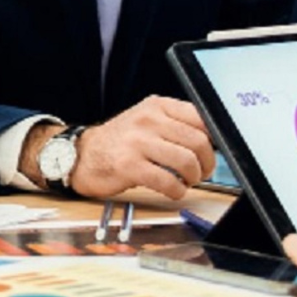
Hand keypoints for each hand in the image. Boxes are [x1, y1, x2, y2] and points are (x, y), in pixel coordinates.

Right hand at [69, 97, 215, 200]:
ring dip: (193, 178)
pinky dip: (177, 190)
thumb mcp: (147, 120)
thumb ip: (175, 124)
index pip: (200, 117)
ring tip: (187, 181)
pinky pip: (167, 181)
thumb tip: (211, 141)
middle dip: (206, 163)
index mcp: (157, 106)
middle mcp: (148, 120)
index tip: (212, 151)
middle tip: (202, 172)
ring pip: (186, 161)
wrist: (82, 154)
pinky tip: (174, 190)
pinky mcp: (129, 166)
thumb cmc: (120, 141)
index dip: (214, 139)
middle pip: (197, 141)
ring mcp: (137, 142)